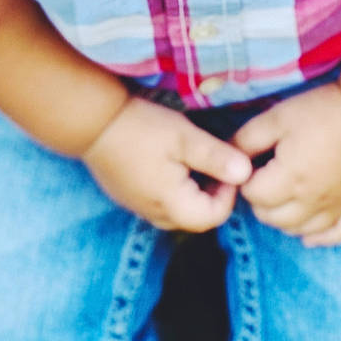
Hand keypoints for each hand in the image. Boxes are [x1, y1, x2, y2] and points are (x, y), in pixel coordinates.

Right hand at [82, 95, 250, 231]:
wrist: (93, 122)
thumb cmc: (142, 128)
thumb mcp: (185, 138)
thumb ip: (217, 158)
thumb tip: (247, 174)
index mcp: (171, 205)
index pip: (214, 217)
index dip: (229, 193)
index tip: (228, 164)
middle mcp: (155, 214)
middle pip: (197, 218)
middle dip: (214, 194)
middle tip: (215, 160)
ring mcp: (140, 208)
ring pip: (180, 211)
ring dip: (195, 191)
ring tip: (195, 159)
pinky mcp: (130, 197)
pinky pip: (163, 203)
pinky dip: (177, 188)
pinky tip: (173, 161)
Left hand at [232, 84, 340, 246]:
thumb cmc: (321, 111)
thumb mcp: (276, 118)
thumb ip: (247, 140)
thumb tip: (227, 157)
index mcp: (289, 179)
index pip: (253, 196)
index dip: (247, 179)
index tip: (255, 163)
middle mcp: (311, 201)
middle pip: (273, 219)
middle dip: (262, 201)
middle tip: (266, 178)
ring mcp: (336, 206)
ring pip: (300, 230)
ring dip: (285, 220)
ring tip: (284, 198)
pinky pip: (338, 234)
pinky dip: (322, 238)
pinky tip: (310, 234)